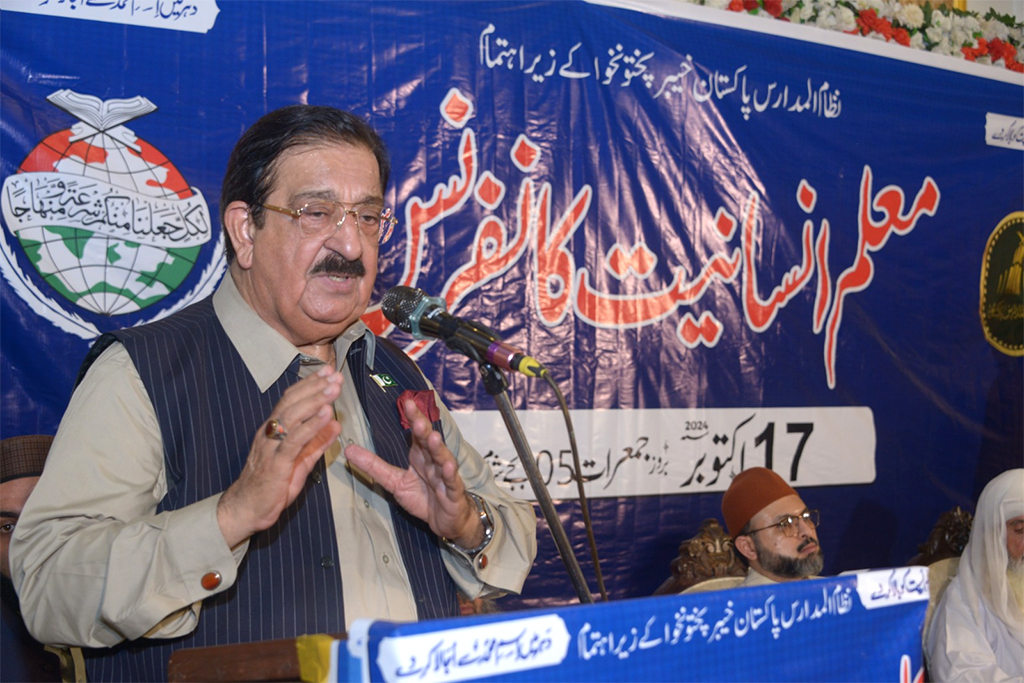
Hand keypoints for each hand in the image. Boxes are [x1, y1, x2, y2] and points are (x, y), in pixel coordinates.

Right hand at [217, 366, 342, 546]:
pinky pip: (294, 440)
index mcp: (273, 429)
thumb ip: (317, 443)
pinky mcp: (276, 463)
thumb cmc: (271, 485)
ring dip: (315, 400)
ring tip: (333, 389)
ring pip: (293, 416)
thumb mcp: (300, 461)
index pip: (291, 399)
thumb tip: (335, 426)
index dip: (309, 384)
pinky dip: (311, 425)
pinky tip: (325, 414)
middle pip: (292, 402)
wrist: (246, 509)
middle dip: (315, 387)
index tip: (327, 373)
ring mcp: (271, 447)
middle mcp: (269, 433)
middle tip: (335, 375)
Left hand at [344, 398, 482, 547]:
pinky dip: (450, 474)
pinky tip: (448, 465)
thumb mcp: (393, 481)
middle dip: (424, 430)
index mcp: (420, 456)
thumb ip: (373, 466)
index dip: (414, 418)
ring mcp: (444, 475)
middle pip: (429, 442)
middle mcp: (433, 461)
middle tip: (417, 419)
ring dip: (438, 448)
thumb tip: (348, 449)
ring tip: (433, 438)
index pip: (417, 434)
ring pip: (442, 459)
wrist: (444, 520)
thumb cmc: (423, 498)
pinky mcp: (453, 492)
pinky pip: (451, 481)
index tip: (407, 402)